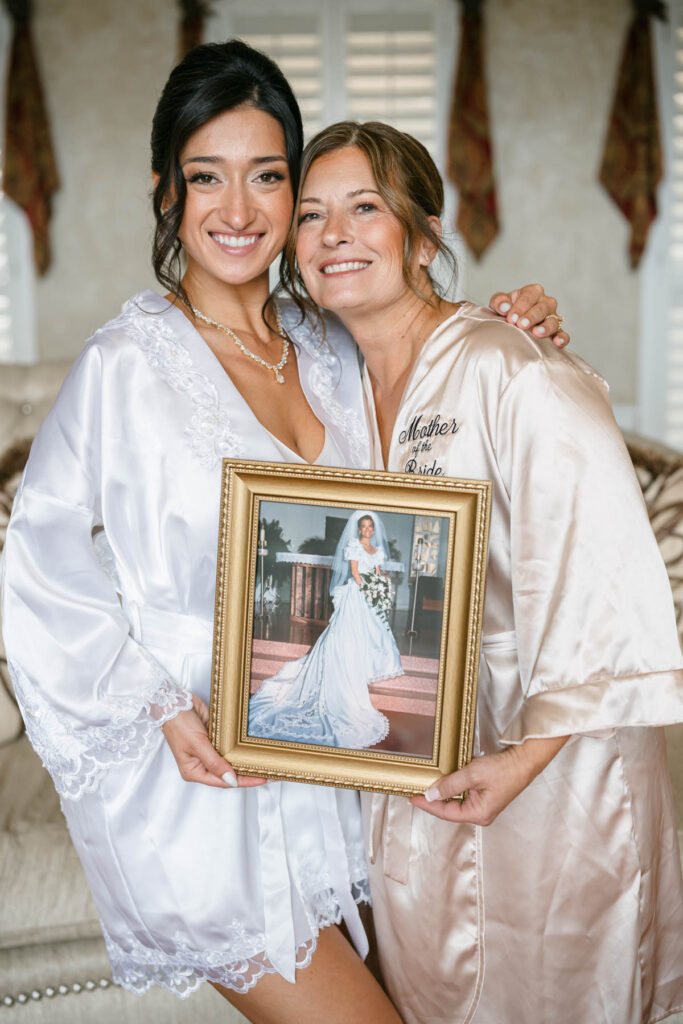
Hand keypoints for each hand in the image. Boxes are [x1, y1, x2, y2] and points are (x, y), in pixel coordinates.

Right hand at [162, 694, 265, 788]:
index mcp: (194, 771)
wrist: (173, 701)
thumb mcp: (197, 744)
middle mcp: (201, 764)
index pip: (223, 781)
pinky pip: (228, 748)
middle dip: (246, 773)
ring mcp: (208, 752)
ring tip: (264, 762)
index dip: (243, 781)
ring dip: (244, 761)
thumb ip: (214, 762)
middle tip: (268, 772)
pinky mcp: (213, 739)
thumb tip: (230, 780)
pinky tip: (252, 750)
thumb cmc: (179, 724)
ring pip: (229, 761)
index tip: (261, 779)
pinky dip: (239, 749)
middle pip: (227, 773)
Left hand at [411, 735, 567, 825]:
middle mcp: (481, 814)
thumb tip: (431, 794)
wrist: (525, 760)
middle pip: (450, 810)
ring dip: (443, 793)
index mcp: (478, 814)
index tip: (412, 796)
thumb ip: (450, 785)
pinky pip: (464, 795)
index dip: (427, 804)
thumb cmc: (504, 769)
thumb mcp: (473, 774)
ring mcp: (484, 806)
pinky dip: (453, 788)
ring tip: (426, 785)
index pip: (445, 813)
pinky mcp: (486, 796)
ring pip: (457, 802)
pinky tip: (444, 781)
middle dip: (433, 800)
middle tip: (415, 789)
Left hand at [489, 284, 569, 348]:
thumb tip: (504, 307)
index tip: (511, 318)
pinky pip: (563, 334)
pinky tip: (557, 342)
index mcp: (532, 292)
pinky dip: (562, 338)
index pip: (529, 296)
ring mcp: (552, 317)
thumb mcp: (500, 304)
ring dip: (546, 327)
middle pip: (542, 307)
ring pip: (553, 321)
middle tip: (521, 325)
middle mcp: (545, 303)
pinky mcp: (556, 332)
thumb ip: (499, 301)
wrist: (511, 324)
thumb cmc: (507, 311)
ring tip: (537, 333)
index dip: (520, 307)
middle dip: (532, 316)